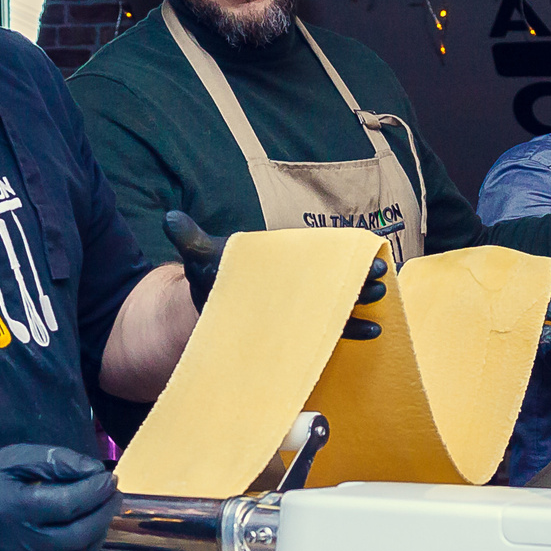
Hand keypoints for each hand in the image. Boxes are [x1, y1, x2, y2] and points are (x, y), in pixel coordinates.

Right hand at [0, 444, 118, 550]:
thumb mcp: (10, 460)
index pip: (70, 504)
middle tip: (113, 496)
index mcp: (13, 509)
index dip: (96, 491)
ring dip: (98, 536)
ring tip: (100, 517)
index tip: (109, 479)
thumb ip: (53, 460)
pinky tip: (87, 544)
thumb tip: (93, 470)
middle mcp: (20, 545)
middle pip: (80, 533)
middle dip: (104, 512)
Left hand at [166, 211, 388, 339]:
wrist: (210, 309)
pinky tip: (372, 332)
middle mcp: (299, 280)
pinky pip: (333, 330)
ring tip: (379, 298)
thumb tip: (169, 218)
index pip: (319, 251)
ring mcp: (304, 306)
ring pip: (339, 300)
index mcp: (283, 259)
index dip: (343, 251)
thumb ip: (191, 239)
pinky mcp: (302, 331)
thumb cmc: (212, 280)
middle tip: (381, 274)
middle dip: (360, 274)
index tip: (366, 249)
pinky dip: (353, 330)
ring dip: (360, 299)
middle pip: (336, 274)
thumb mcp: (202, 258)